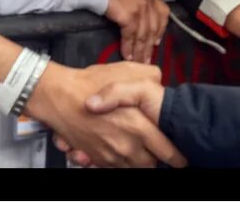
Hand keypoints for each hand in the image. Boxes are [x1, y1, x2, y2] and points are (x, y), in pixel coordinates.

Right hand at [54, 76, 171, 167]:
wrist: (58, 97)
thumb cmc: (90, 84)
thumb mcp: (126, 70)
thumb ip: (150, 76)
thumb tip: (160, 81)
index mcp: (138, 126)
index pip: (166, 151)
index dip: (176, 157)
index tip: (180, 159)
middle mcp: (126, 146)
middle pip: (149, 165)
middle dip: (154, 160)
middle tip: (157, 153)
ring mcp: (109, 155)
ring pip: (131, 169)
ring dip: (135, 163)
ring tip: (137, 153)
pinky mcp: (95, 158)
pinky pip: (111, 168)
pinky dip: (116, 163)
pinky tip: (116, 151)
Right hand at [105, 0, 169, 63]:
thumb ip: (140, 1)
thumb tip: (141, 17)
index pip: (163, 14)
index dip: (161, 30)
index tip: (157, 42)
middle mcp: (147, 2)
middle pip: (153, 29)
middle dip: (150, 47)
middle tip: (147, 61)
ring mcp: (139, 10)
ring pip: (143, 35)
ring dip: (140, 51)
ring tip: (138, 62)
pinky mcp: (128, 17)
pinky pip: (130, 36)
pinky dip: (128, 48)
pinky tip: (127, 56)